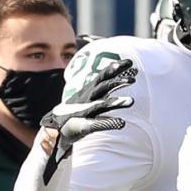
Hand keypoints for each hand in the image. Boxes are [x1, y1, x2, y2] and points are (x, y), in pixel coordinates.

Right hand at [40, 58, 135, 180]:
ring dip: (116, 102)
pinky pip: (97, 124)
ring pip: (101, 104)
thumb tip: (124, 77)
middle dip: (117, 80)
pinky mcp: (84, 126)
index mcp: (90, 91)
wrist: (56, 128)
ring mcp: (86, 111)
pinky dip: (109, 123)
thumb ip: (106, 88)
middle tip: (134, 77)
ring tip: (132, 102)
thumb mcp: (91, 96)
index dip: (115, 68)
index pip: (103, 76)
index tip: (129, 62)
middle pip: (103, 86)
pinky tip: (122, 123)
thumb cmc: (77, 111)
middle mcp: (88, 98)